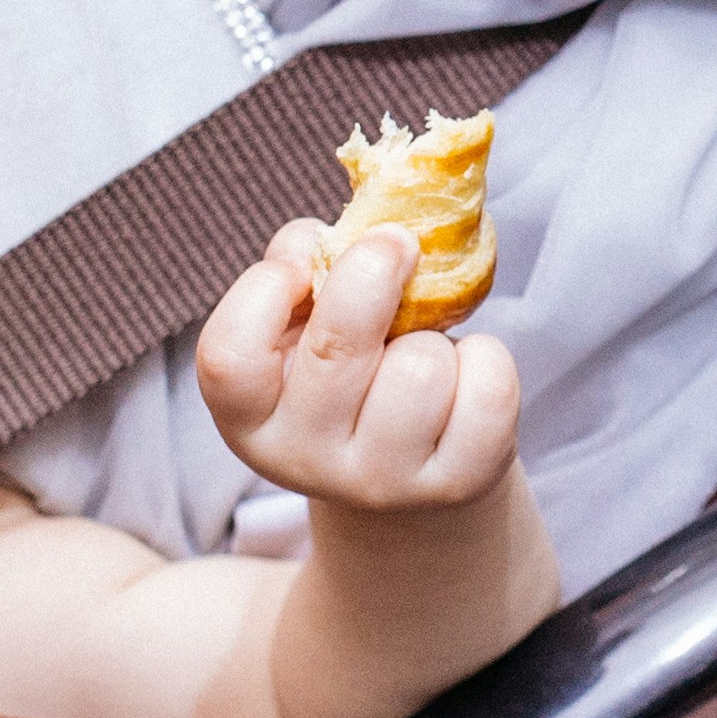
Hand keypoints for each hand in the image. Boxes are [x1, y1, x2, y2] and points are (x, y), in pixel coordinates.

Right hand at [195, 226, 524, 513]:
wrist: (411, 467)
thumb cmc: (346, 370)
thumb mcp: (300, 326)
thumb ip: (301, 264)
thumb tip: (354, 233)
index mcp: (250, 419)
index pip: (229, 357)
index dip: (265, 289)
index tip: (305, 265)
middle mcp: (305, 460)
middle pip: (337, 349)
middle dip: (373, 273)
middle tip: (397, 245)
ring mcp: (381, 482)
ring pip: (422, 367)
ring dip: (432, 335)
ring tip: (420, 351)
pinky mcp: (457, 484)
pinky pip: (487, 386)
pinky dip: (486, 359)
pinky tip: (464, 378)